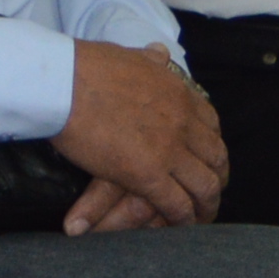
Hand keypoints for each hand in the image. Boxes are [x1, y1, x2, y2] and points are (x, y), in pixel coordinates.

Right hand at [52, 40, 225, 226]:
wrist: (62, 82)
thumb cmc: (84, 66)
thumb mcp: (129, 57)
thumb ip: (149, 61)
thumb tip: (160, 53)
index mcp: (179, 94)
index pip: (211, 125)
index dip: (210, 145)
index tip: (204, 156)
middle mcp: (183, 122)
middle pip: (216, 158)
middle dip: (216, 177)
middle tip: (207, 191)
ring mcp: (169, 150)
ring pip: (204, 187)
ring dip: (205, 205)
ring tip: (199, 216)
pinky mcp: (148, 175)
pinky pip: (177, 205)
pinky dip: (182, 219)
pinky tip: (177, 224)